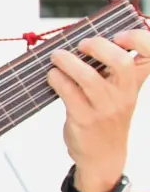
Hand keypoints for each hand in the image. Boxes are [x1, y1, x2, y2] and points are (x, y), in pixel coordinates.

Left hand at [49, 28, 149, 191]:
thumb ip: (109, 68)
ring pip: (89, 78)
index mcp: (135, 82)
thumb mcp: (119, 92)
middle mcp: (124, 94)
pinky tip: (52, 76)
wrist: (103, 155)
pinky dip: (56, 78)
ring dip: (67, 62)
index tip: (120, 36)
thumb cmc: (107, 115)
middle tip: (82, 44)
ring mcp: (106, 108)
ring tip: (56, 57)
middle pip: (121, 63)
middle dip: (98, 46)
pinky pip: (68, 92)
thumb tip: (81, 39)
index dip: (139, 39)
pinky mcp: (84, 118)